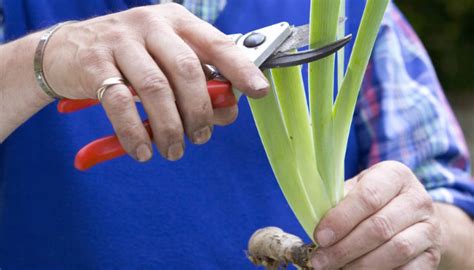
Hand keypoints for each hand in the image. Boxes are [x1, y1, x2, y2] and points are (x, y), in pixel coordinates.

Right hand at [42, 3, 268, 161]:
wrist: (66, 50)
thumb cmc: (128, 59)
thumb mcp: (166, 61)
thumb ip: (198, 83)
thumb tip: (228, 110)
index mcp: (177, 22)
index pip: (217, 43)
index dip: (240, 68)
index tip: (258, 91)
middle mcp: (151, 25)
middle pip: (187, 70)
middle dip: (199, 111)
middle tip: (200, 137)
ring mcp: (120, 41)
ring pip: (155, 89)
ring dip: (169, 127)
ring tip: (173, 149)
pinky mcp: (94, 63)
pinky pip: (119, 103)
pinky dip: (134, 133)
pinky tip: (142, 151)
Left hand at [311, 161, 441, 269]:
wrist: (412, 215)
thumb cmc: (374, 199)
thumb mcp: (357, 189)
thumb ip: (338, 200)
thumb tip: (312, 220)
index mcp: (394, 175)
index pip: (368, 196)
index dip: (342, 219)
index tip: (320, 237)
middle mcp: (417, 198)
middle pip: (380, 227)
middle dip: (345, 248)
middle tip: (320, 260)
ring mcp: (430, 227)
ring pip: (395, 250)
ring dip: (361, 265)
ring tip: (337, 269)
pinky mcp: (433, 253)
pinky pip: (409, 269)